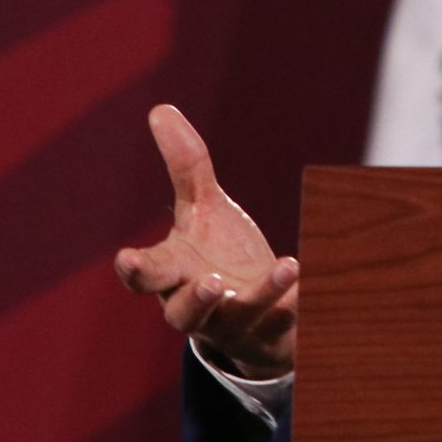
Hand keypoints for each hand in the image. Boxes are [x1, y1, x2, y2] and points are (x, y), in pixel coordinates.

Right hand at [114, 104, 298, 378]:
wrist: (255, 315)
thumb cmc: (218, 256)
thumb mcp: (204, 209)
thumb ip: (186, 167)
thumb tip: (161, 109)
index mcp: (173, 273)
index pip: (144, 275)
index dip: (134, 269)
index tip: (127, 258)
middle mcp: (197, 305)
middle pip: (182, 311)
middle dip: (195, 299)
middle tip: (211, 283)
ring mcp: (234, 324)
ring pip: (238, 318)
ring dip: (260, 294)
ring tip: (286, 265)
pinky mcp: (270, 331)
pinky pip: (284, 323)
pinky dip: (297, 303)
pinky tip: (314, 282)